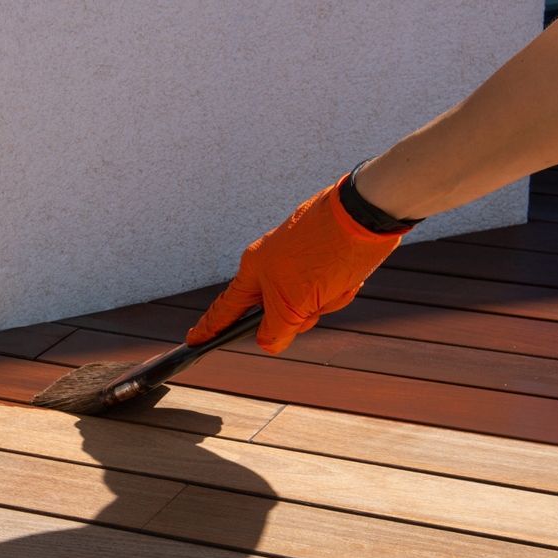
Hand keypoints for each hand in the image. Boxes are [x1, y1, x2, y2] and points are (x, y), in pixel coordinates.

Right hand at [185, 174, 406, 353]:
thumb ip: (276, 330)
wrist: (364, 214)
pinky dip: (340, 289)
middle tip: (314, 302)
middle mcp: (271, 264)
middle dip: (301, 316)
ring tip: (336, 282)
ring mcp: (298, 259)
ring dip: (326, 301)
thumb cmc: (322, 255)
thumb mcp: (293, 304)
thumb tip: (269, 343)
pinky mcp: (324, 256)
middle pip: (277, 313)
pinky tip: (350, 275)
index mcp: (253, 271)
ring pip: (308, 304)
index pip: (225, 309)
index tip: (193, 341)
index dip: (209, 328)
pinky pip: (329, 289)